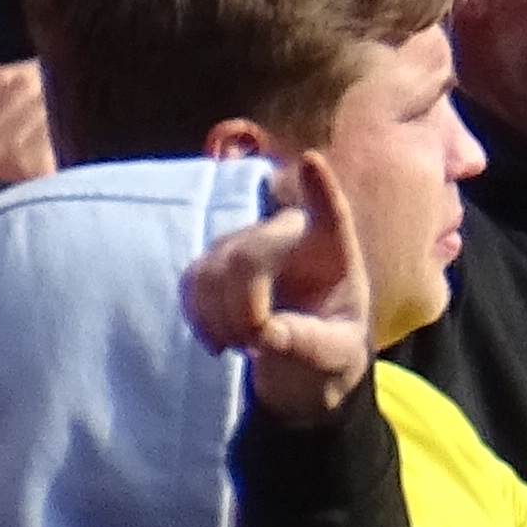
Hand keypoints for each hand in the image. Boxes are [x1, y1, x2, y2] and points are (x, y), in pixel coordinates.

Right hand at [181, 151, 372, 425]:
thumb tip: (269, 333)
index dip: (319, 187)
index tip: (311, 162)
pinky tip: (220, 339)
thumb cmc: (329, 349)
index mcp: (334, 251)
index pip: (330, 211)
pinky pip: (192, 280)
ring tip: (244, 345)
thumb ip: (308, 344)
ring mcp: (249, 244)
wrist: (301, 364)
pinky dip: (200, 314)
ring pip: (213, 267)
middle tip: (255, 343)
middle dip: (242, 305)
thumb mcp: (334, 356)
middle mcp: (290, 235)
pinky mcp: (217, 263)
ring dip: (218, 314)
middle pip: (248, 252)